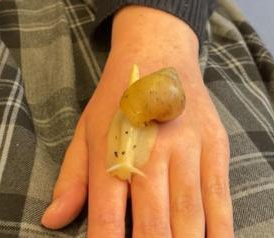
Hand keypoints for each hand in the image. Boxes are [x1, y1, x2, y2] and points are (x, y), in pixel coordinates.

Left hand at [41, 7, 233, 236]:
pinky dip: (219, 230)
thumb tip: (52, 220)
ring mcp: (188, 148)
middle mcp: (151, 149)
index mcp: (112, 148)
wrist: (157, 53)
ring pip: (190, 215)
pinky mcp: (215, 146)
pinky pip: (221, 198)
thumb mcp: (85, 132)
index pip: (106, 213)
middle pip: (153, 221)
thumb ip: (71, 179)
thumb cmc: (116, 99)